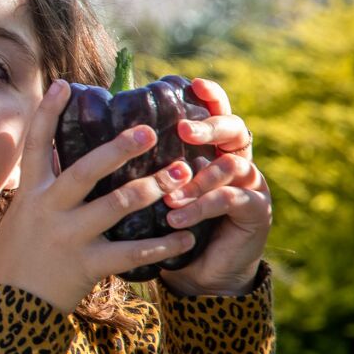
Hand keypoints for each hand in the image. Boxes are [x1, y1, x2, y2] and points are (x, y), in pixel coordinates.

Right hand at [0, 81, 195, 311]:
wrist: (10, 309)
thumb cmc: (17, 259)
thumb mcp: (21, 218)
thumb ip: (44, 191)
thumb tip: (60, 159)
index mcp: (31, 194)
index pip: (36, 145)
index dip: (48, 112)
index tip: (65, 84)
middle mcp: (47, 210)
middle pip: (85, 170)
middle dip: (119, 149)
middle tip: (149, 131)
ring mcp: (67, 237)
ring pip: (116, 205)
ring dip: (152, 188)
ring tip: (180, 175)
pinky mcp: (87, 265)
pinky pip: (133, 251)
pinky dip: (164, 244)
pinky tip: (186, 238)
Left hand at [158, 78, 270, 297]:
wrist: (196, 269)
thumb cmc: (168, 221)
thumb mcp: (153, 187)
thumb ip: (140, 160)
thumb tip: (96, 130)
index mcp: (213, 147)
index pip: (218, 112)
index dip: (212, 97)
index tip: (194, 83)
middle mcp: (236, 158)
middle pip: (233, 129)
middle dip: (209, 127)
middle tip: (185, 130)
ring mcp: (251, 183)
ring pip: (232, 165)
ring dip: (199, 178)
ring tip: (170, 194)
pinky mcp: (257, 211)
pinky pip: (231, 200)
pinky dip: (202, 207)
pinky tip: (177, 217)